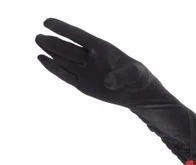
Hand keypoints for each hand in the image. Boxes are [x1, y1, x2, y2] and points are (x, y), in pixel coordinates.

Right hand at [36, 18, 171, 107]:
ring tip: (38, 41)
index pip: (80, 36)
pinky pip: (66, 75)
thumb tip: (108, 82)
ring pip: (65, 59)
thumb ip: (122, 76)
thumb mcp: (134, 75)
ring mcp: (86, 70)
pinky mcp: (83, 84)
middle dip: (54, 42)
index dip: (64, 29)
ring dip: (51, 52)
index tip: (47, 22)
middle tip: (39, 37)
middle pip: (69, 48)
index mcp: (102, 49)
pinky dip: (54, 68)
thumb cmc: (138, 77)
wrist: (138, 92)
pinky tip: (42, 59)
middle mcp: (91, 58)